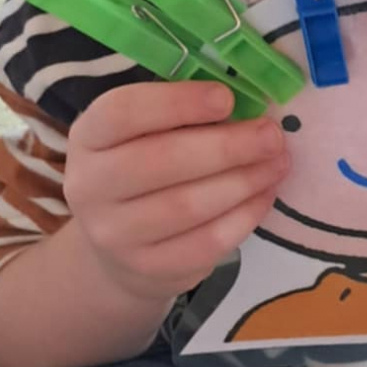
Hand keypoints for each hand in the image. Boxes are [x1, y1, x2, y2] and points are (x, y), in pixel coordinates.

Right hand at [65, 80, 288, 305]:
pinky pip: (206, 243)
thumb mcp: (143, 134)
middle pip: (161, 161)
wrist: (120, 247)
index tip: (226, 98)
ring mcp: (115, 234)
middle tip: (270, 135)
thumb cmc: (142, 170)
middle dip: (227, 146)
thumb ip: (183, 114)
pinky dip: (244, 217)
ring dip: (243, 181)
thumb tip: (247, 104)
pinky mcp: (148, 268)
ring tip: (277, 163)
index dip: (178, 102)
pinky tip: (264, 195)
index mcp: (88, 137)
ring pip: (188, 205)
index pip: (123, 113)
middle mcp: (90, 186)